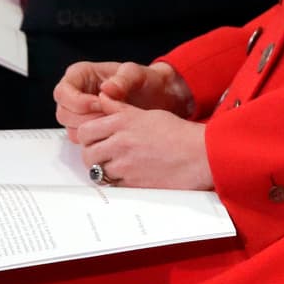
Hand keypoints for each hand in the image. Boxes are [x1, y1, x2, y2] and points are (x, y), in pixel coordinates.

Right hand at [55, 60, 194, 135]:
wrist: (159, 98)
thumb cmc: (146, 82)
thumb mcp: (137, 74)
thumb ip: (123, 79)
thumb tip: (107, 89)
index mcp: (80, 75)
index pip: (63, 92)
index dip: (78, 101)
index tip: (99, 104)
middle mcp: (77, 94)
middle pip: (64, 113)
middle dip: (85, 119)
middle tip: (108, 118)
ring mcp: (82, 113)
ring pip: (71, 129)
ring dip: (91, 132)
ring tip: (113, 126)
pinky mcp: (90, 129)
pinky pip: (84, 140)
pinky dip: (96, 140)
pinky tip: (113, 135)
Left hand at [73, 97, 211, 190]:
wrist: (198, 154)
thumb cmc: (176, 132)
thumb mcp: (145, 112)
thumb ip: (119, 107)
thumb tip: (102, 97)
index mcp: (121, 122)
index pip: (85, 132)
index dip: (87, 137)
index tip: (93, 139)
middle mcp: (120, 143)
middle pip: (87, 154)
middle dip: (91, 155)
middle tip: (101, 155)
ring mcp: (126, 166)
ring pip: (97, 172)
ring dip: (102, 170)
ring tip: (114, 166)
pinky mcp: (135, 185)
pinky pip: (113, 186)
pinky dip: (115, 183)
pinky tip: (125, 177)